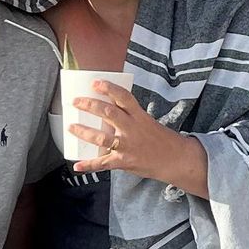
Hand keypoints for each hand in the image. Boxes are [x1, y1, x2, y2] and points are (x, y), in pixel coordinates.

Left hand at [67, 81, 186, 185]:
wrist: (177, 160)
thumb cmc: (161, 140)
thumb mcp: (148, 122)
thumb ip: (130, 117)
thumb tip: (107, 111)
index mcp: (140, 117)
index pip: (124, 97)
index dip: (109, 88)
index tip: (95, 82)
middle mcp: (132, 129)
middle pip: (108, 113)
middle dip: (90, 105)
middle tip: (76, 101)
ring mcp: (128, 146)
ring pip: (102, 137)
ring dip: (84, 132)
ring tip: (71, 127)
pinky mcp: (124, 162)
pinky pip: (104, 163)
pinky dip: (89, 165)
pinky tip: (77, 165)